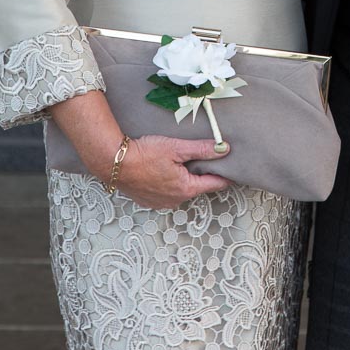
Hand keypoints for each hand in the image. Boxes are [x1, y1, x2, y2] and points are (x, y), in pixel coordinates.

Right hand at [115, 134, 232, 208]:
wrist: (114, 164)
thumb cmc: (145, 154)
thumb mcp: (177, 147)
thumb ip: (202, 149)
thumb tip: (224, 148)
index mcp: (186, 188)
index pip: (214, 184)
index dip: (225, 176)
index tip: (234, 170)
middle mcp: (176, 200)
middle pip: (197, 186)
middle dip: (202, 173)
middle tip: (205, 157)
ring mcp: (161, 203)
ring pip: (181, 189)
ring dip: (184, 177)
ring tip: (181, 160)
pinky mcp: (149, 201)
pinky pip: (167, 192)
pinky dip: (169, 182)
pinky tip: (164, 169)